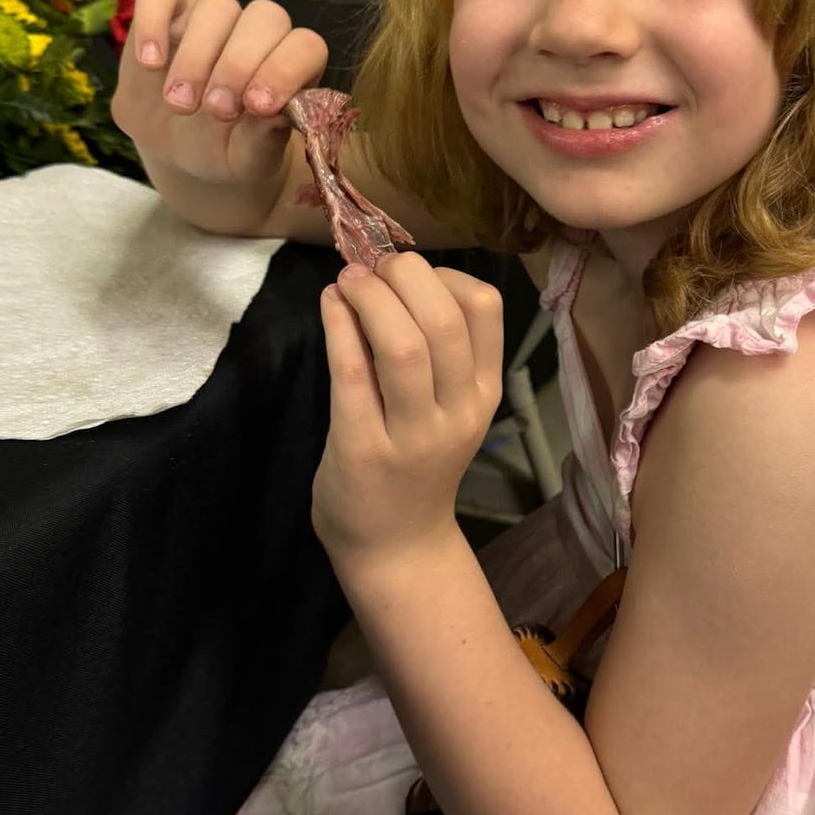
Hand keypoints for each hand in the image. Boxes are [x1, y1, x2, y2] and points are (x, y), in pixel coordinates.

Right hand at [111, 0, 327, 184]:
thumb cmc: (227, 151)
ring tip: (179, 103)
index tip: (258, 107)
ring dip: (198, 54)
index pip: (305, 46)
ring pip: (216, 5)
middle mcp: (258, 32)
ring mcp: (213, 17)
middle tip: (217, 111)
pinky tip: (150, 63)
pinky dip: (153, 19)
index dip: (284, 71)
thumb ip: (265, 140)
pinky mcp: (166, 10)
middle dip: (239, 65)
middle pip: (264, 17)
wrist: (179, 153)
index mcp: (291, 64)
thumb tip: (276, 115)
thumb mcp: (248, 159)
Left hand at [312, 253, 503, 562]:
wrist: (396, 546)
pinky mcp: (363, 448)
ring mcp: (413, 435)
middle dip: (403, 275)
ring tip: (347, 282)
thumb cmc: (418, 465)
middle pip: (443, 319)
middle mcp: (458, 412)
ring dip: (369, 297)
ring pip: (402, 344)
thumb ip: (436, 351)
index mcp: (484, 393)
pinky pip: (351, 372)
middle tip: (371, 268)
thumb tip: (392, 275)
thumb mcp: (449, 408)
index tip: (409, 275)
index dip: (444, 273)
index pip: (485, 308)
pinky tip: (329, 305)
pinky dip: (338, 326)